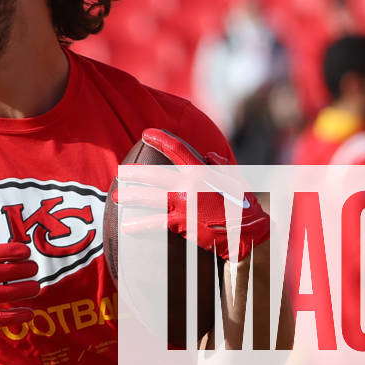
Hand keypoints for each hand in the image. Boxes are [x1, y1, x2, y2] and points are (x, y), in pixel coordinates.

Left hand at [119, 129, 269, 260]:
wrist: (248, 231)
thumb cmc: (243, 204)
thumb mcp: (235, 178)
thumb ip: (219, 164)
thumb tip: (206, 155)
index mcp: (201, 171)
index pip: (177, 150)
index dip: (160, 139)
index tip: (146, 133)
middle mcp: (189, 185)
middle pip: (155, 175)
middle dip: (135, 173)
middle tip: (120, 171)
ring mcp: (184, 204)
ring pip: (150, 198)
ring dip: (131, 196)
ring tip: (116, 197)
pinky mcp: (183, 223)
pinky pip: (156, 223)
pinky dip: (140, 226)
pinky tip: (126, 227)